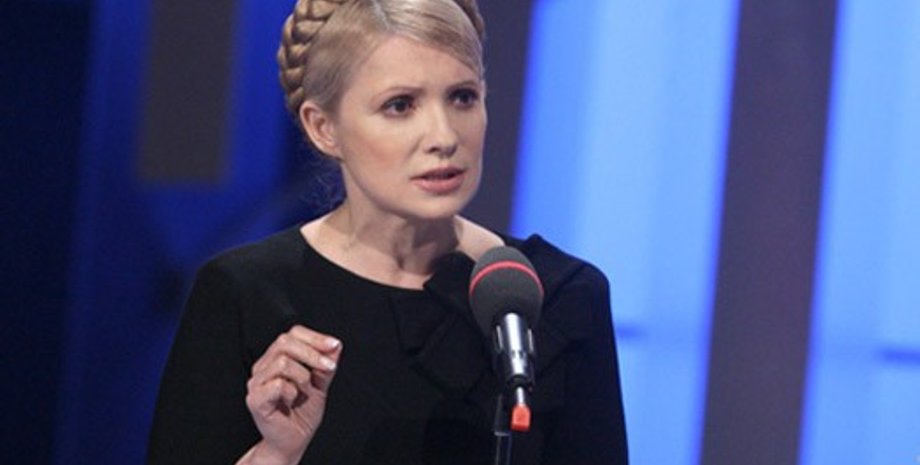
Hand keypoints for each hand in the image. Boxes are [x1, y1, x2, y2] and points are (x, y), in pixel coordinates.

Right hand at [238, 325, 341, 464]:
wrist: (294, 441)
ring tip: (304, 391)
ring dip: (303, 376)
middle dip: (313, 353)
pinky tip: (291, 401)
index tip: (334, 346)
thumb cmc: (303, 412)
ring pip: (282, 362)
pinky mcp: (255, 399)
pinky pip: (277, 384)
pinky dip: (291, 392)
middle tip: (329, 368)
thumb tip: (335, 345)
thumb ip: (326, 364)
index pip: (292, 333)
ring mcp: (256, 382)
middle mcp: (264, 366)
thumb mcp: (321, 383)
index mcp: (277, 358)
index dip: (315, 337)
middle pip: (285, 342)